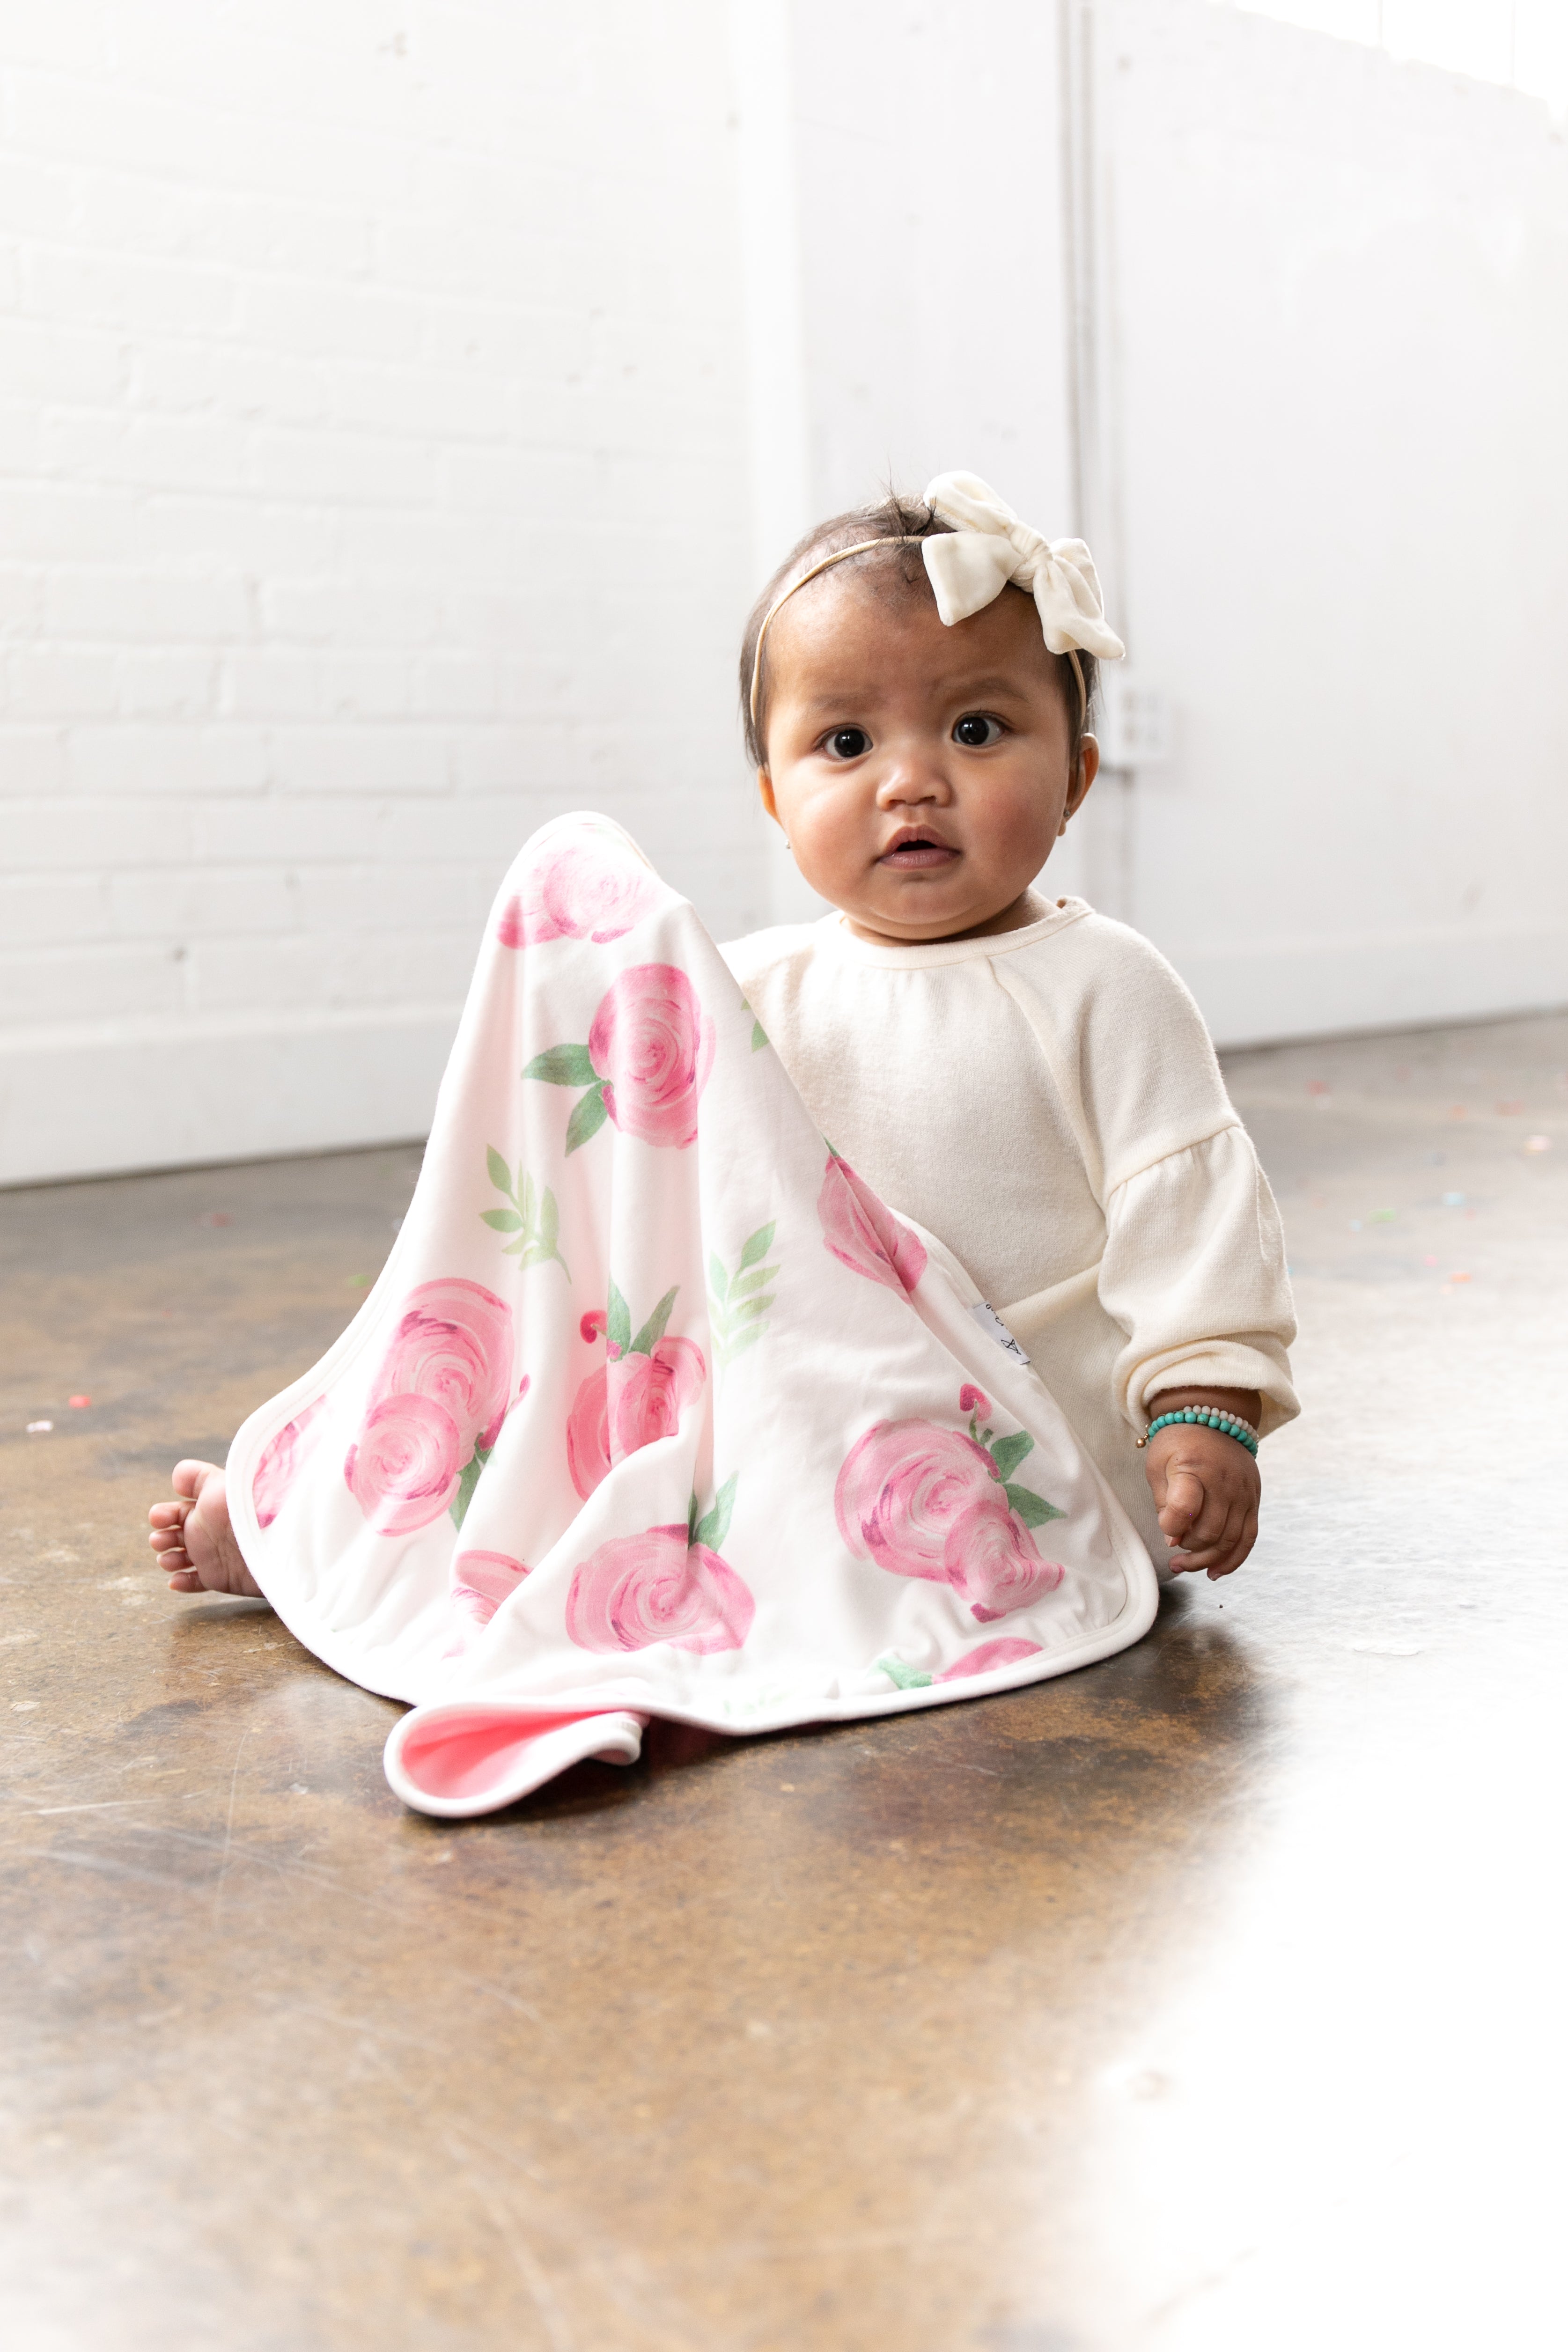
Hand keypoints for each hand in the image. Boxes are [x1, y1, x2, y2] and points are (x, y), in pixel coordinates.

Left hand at [1143, 1421, 1259, 1579]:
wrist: (1215, 1418)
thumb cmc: (1180, 1443)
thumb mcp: (1158, 1464)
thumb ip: (1163, 1502)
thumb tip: (1173, 1540)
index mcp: (1193, 1468)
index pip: (1184, 1507)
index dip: (1171, 1525)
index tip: (1165, 1529)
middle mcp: (1224, 1482)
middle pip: (1209, 1532)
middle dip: (1188, 1548)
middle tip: (1174, 1550)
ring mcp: (1243, 1493)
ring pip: (1229, 1541)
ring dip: (1206, 1560)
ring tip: (1185, 1565)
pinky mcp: (1254, 1501)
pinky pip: (1248, 1538)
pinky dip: (1232, 1560)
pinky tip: (1215, 1571)